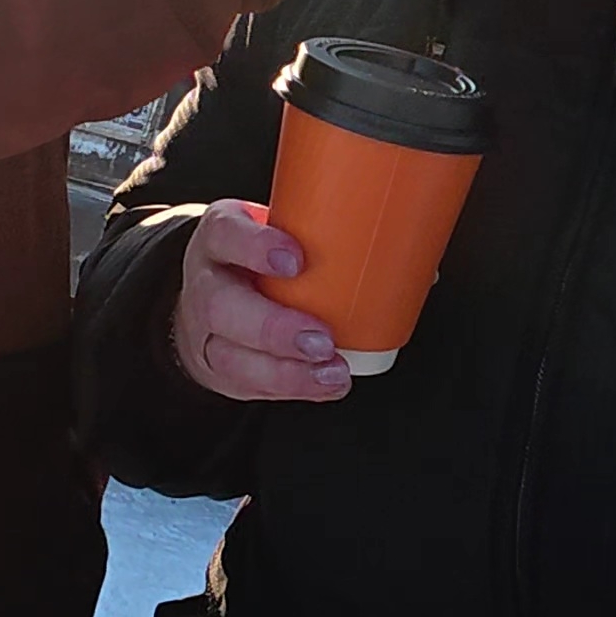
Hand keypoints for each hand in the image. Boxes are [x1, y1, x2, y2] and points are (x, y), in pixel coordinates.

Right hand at [173, 201, 350, 401]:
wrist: (212, 294)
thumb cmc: (261, 257)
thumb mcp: (276, 228)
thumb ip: (321, 230)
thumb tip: (410, 242)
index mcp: (220, 237)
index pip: (225, 233)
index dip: (256, 247)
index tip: (297, 260)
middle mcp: (205, 283)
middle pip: (220, 306)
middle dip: (274, 328)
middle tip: (321, 339)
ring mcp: (204, 330)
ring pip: (229, 356)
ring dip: (285, 371)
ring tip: (331, 372)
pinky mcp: (217, 367)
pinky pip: (246, 384)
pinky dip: (290, 387)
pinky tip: (324, 385)